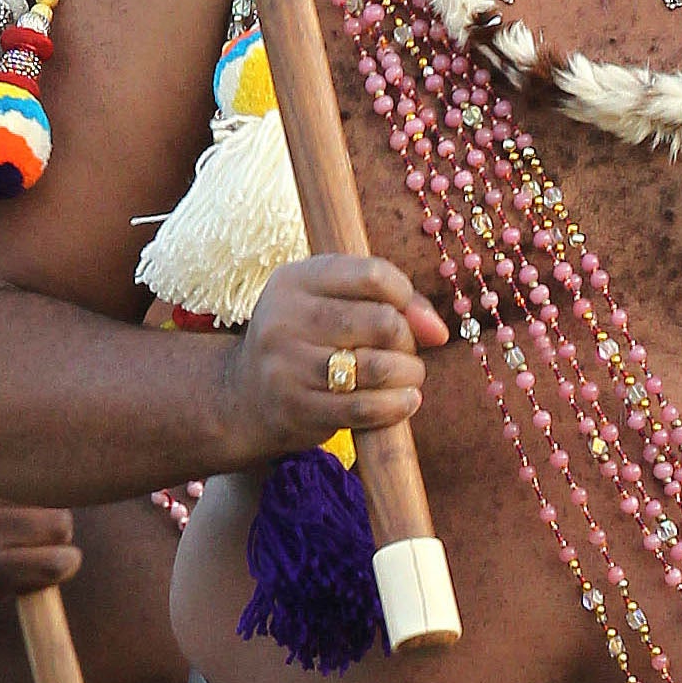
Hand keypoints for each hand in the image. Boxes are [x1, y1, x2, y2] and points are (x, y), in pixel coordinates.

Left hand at [0, 480, 81, 606]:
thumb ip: (30, 579)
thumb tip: (68, 558)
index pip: (57, 562)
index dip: (67, 563)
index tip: (60, 563)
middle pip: (59, 522)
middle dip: (58, 533)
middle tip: (42, 536)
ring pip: (42, 493)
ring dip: (41, 505)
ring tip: (22, 515)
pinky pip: (16, 474)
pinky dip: (19, 486)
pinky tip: (6, 496)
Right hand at [216, 254, 443, 465]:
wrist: (243, 396)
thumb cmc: (306, 341)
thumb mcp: (330, 304)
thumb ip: (389, 303)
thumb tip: (437, 331)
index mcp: (294, 279)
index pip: (372, 274)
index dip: (406, 296)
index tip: (413, 317)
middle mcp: (285, 317)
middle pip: (382, 321)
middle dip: (408, 340)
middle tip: (405, 352)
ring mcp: (287, 365)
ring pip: (378, 366)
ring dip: (409, 374)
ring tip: (408, 377)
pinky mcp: (296, 408)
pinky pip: (364, 407)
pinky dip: (397, 405)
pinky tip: (404, 401)